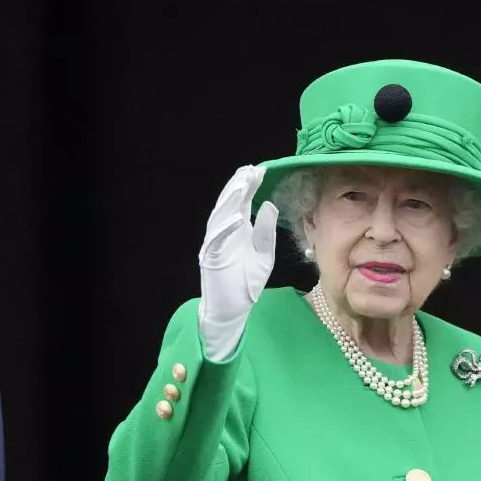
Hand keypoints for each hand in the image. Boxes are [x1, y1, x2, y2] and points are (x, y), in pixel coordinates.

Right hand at [197, 165, 278, 361]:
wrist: (232, 310)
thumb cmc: (245, 283)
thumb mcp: (264, 254)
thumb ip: (265, 231)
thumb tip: (269, 205)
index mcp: (237, 230)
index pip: (243, 203)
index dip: (249, 186)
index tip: (261, 170)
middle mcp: (224, 233)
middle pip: (230, 204)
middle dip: (239, 186)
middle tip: (250, 170)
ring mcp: (216, 245)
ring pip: (220, 217)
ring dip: (230, 201)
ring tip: (241, 185)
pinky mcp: (211, 259)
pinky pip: (217, 241)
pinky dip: (225, 229)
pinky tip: (236, 217)